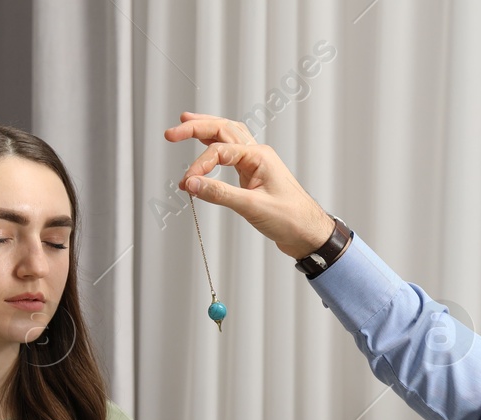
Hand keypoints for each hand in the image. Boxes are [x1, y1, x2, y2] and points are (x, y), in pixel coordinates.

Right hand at [164, 112, 335, 259]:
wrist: (308, 233)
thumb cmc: (290, 219)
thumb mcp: (252, 207)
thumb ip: (219, 193)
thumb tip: (193, 184)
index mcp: (259, 156)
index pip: (220, 151)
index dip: (200, 165)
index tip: (188, 182)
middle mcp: (257, 154)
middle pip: (223, 129)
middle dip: (196, 128)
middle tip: (172, 132)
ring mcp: (256, 164)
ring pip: (228, 137)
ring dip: (206, 131)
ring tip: (185, 125)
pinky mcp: (253, 176)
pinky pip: (231, 154)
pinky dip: (215, 149)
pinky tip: (206, 149)